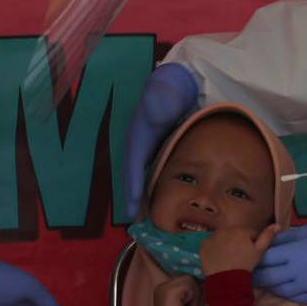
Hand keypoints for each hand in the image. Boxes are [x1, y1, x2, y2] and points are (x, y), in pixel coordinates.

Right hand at [125, 64, 199, 217]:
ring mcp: (148, 149)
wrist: (174, 82)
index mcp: (138, 136)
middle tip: (137, 222)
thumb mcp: (163, 92)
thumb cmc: (168, 88)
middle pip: (134, 176)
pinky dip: (153, 188)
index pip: (133, 165)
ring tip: (146, 219)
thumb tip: (159, 114)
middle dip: (134, 199)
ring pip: (143, 177)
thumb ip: (161, 100)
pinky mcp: (157, 151)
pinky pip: (154, 173)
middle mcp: (139, 145)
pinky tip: (160, 202)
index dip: (132, 187)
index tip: (132, 209)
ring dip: (142, 196)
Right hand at [153, 275, 202, 305]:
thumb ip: (188, 292)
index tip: (193, 302)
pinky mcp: (171, 291)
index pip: (183, 278)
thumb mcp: (183, 305)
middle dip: (194, 291)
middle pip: (187, 276)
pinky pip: (189, 286)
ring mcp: (165, 287)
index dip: (192, 288)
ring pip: (189, 279)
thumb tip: (201, 279)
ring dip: (194, 295)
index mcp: (163, 288)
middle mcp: (162, 285)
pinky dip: (193, 298)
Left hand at [200, 224, 277, 275]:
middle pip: (234, 234)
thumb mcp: (259, 251)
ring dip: (225, 244)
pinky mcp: (203, 245)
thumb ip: (267, 236)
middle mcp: (225, 229)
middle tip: (238, 256)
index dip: (251, 243)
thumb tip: (277, 225)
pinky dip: (214, 249)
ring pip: (222, 238)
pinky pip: (210, 244)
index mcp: (240, 229)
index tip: (249, 253)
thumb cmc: (245, 265)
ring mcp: (212, 236)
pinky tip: (218, 258)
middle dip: (237, 241)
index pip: (249, 233)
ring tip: (228, 258)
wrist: (226, 279)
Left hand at [252, 218, 306, 301]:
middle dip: (254, 273)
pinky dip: (283, 292)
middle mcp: (298, 273)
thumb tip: (266, 240)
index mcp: (296, 252)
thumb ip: (286, 237)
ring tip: (261, 277)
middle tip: (247, 267)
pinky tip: (280, 285)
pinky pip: (293, 298)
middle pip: (266, 277)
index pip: (264, 257)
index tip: (247, 252)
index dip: (253, 256)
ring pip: (277, 290)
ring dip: (267, 284)